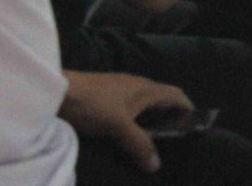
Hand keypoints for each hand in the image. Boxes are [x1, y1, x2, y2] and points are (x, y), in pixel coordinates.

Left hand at [60, 71, 192, 173]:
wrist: (58, 91)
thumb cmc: (93, 104)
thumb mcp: (118, 127)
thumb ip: (138, 144)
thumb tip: (157, 165)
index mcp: (147, 89)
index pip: (177, 95)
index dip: (188, 110)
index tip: (193, 128)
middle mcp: (138, 86)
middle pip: (163, 99)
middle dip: (171, 117)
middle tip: (172, 139)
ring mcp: (122, 90)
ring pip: (146, 104)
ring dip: (152, 119)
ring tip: (151, 140)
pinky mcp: (107, 96)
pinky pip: (131, 107)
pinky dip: (137, 120)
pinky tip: (127, 133)